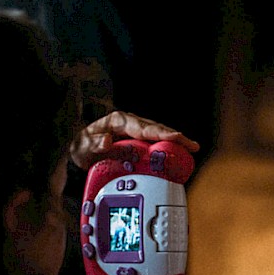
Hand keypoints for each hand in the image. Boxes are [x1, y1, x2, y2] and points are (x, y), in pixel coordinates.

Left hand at [70, 111, 199, 169]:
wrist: (81, 152)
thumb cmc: (82, 147)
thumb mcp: (83, 147)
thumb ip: (94, 144)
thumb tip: (106, 141)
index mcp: (118, 121)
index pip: (144, 127)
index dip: (161, 132)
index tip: (175, 137)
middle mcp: (129, 123)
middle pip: (156, 129)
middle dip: (175, 136)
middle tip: (192, 145)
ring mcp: (135, 131)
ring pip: (158, 134)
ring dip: (175, 141)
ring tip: (191, 148)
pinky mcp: (138, 140)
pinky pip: (155, 142)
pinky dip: (168, 146)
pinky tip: (178, 153)